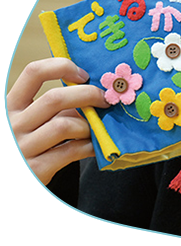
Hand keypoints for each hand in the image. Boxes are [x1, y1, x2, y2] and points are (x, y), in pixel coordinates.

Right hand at [9, 58, 109, 189]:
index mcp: (11, 104)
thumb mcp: (36, 117)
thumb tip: (97, 90)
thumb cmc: (34, 138)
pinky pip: (72, 151)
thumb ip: (58, 104)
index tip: (84, 74)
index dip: (62, 67)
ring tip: (95, 127)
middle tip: (105, 99)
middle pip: (54, 98)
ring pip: (64, 126)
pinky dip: (90, 145)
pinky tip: (95, 144)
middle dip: (88, 95)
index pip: (33, 72)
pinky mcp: (35, 169)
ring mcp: (21, 148)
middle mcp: (12, 125)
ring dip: (88, 125)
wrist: (14, 178)